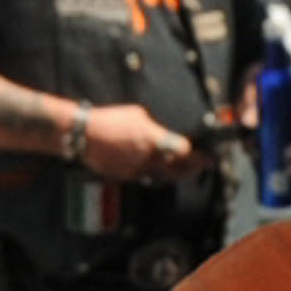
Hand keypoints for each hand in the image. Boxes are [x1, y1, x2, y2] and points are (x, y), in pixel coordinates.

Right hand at [73, 100, 195, 184]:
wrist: (84, 134)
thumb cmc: (111, 119)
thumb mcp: (138, 114)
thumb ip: (155, 126)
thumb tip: (163, 133)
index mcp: (153, 139)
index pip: (183, 151)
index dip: (196, 153)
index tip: (206, 152)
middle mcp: (147, 158)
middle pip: (177, 169)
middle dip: (193, 167)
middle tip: (204, 163)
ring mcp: (136, 170)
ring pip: (162, 176)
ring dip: (176, 173)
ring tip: (186, 168)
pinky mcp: (125, 176)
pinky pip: (146, 177)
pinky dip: (155, 174)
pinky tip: (159, 168)